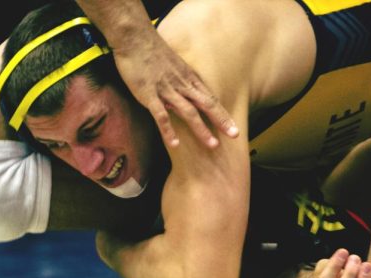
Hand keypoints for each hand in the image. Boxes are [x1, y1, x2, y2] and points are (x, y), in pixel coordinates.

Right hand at [112, 27, 238, 148]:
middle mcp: (181, 85)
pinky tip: (175, 144)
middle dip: (221, 121)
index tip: (233, 128)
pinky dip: (169, 131)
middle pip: (206, 105)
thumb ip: (178, 84)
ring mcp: (166, 90)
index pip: (210, 98)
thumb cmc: (152, 52)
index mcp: (188, 78)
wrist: (135, 39)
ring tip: (212, 145)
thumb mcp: (173, 66)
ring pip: (189, 112)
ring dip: (201, 129)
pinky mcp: (149, 95)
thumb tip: (179, 103)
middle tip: (235, 135)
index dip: (223, 114)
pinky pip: (161, 116)